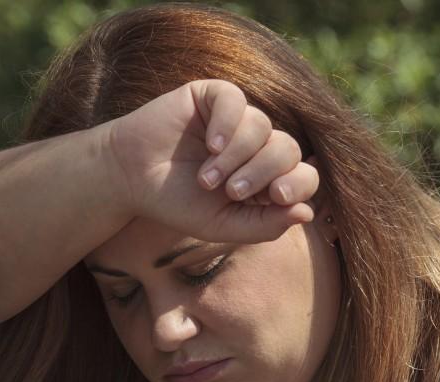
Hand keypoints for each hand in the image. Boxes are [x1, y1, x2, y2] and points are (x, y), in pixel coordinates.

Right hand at [104, 79, 317, 242]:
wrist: (132, 180)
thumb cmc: (178, 204)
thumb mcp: (225, 226)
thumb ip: (266, 225)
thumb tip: (308, 213)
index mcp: (267, 179)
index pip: (305, 175)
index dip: (299, 183)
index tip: (277, 196)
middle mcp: (258, 147)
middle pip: (289, 149)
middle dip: (263, 172)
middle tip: (231, 191)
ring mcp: (238, 120)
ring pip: (263, 126)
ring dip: (236, 156)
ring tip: (206, 178)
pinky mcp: (214, 97)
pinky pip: (237, 101)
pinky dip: (228, 124)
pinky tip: (209, 144)